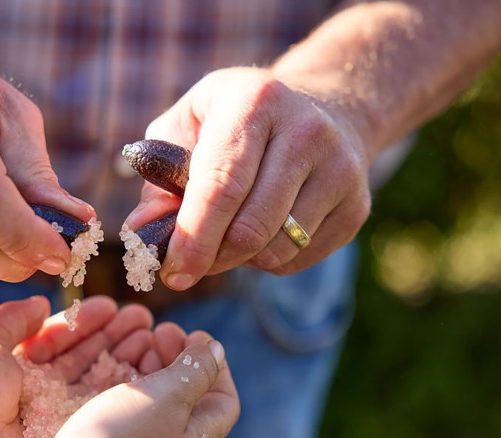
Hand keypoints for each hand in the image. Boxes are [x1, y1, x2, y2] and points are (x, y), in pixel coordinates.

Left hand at [0, 295, 160, 437]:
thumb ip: (14, 318)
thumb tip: (40, 302)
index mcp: (19, 373)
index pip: (61, 342)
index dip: (87, 323)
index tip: (112, 306)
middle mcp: (42, 396)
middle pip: (87, 359)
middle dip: (114, 335)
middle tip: (142, 316)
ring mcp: (60, 418)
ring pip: (101, 380)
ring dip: (126, 354)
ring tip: (150, 333)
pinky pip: (106, 405)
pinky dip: (129, 383)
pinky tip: (146, 361)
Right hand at [6, 325, 239, 437]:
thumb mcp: (168, 399)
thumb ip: (194, 372)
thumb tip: (215, 349)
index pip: (222, 400)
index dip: (215, 365)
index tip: (194, 335)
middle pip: (184, 396)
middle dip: (175, 358)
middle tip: (159, 331)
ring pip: (148, 399)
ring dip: (145, 366)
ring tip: (133, 341)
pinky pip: (118, 407)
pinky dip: (117, 381)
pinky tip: (104, 365)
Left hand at [126, 66, 369, 288]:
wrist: (322, 110)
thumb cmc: (235, 123)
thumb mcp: (187, 128)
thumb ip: (159, 180)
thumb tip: (143, 233)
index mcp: (254, 101)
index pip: (221, 185)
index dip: (193, 237)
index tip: (171, 273)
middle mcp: (306, 130)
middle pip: (251, 226)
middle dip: (212, 259)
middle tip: (188, 267)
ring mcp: (340, 169)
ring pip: (278, 249)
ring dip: (240, 260)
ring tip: (226, 236)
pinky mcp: (357, 205)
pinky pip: (300, 259)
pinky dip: (269, 260)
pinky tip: (262, 231)